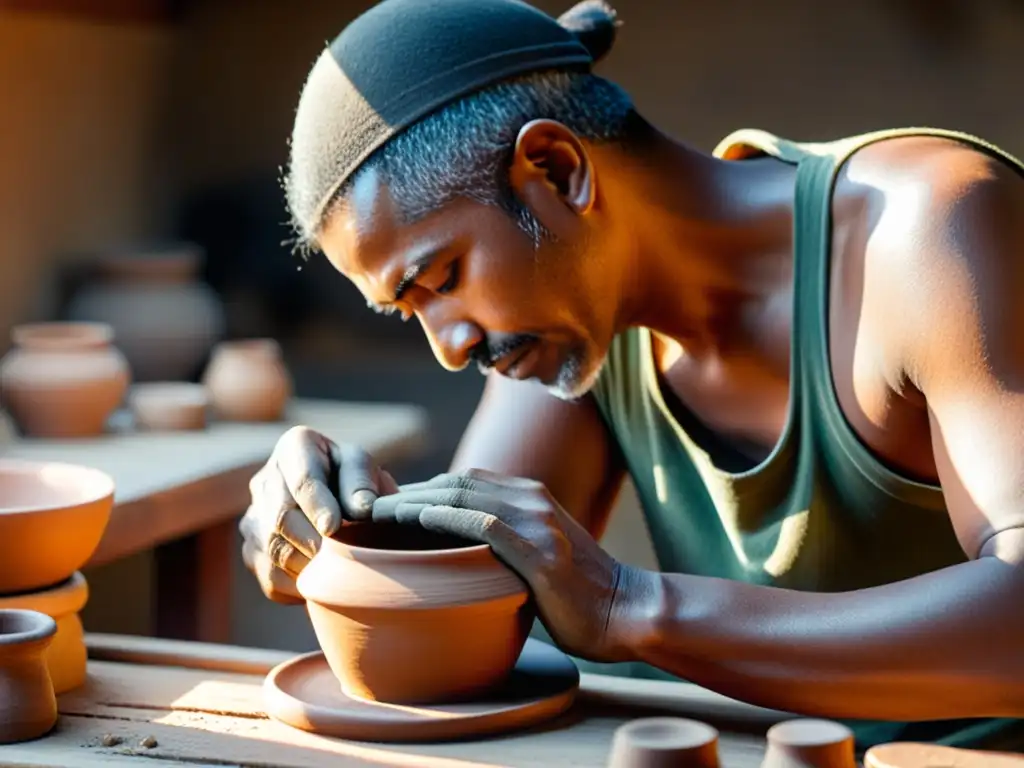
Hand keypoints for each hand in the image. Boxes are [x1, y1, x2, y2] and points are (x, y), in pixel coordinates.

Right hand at [239, 426, 398, 603]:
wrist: (337, 501)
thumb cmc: (352, 479)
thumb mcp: (363, 468)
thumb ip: (363, 482)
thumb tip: (362, 508)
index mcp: (295, 447)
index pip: (302, 478)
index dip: (317, 505)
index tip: (333, 526)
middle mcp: (265, 480)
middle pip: (281, 517)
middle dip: (314, 540)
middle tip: (342, 557)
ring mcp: (253, 517)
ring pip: (273, 550)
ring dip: (307, 565)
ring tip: (336, 571)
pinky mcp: (252, 549)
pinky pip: (270, 576)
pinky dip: (298, 585)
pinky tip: (321, 581)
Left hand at [370, 468, 649, 661]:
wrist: (625, 610)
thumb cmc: (580, 594)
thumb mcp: (539, 557)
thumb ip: (505, 546)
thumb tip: (459, 561)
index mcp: (529, 496)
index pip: (463, 481)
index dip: (422, 490)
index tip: (386, 508)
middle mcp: (531, 497)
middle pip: (455, 481)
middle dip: (408, 492)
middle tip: (367, 508)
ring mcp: (536, 520)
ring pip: (462, 494)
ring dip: (414, 501)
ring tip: (375, 512)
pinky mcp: (539, 548)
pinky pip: (483, 523)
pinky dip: (445, 518)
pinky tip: (416, 521)